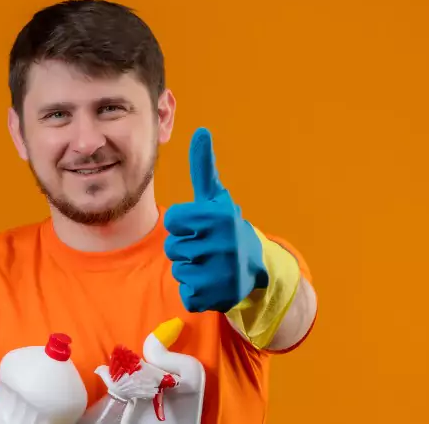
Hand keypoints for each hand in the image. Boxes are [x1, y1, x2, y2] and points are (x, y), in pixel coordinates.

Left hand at [164, 127, 268, 312]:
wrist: (256, 266)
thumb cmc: (225, 227)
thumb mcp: (216, 197)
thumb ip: (203, 167)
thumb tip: (200, 130)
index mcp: (218, 217)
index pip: (172, 221)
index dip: (181, 224)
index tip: (198, 225)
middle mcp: (223, 243)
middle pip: (173, 247)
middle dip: (185, 248)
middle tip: (207, 247)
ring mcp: (221, 272)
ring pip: (178, 270)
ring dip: (189, 268)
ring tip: (210, 264)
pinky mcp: (218, 297)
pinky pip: (186, 293)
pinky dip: (195, 291)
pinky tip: (212, 283)